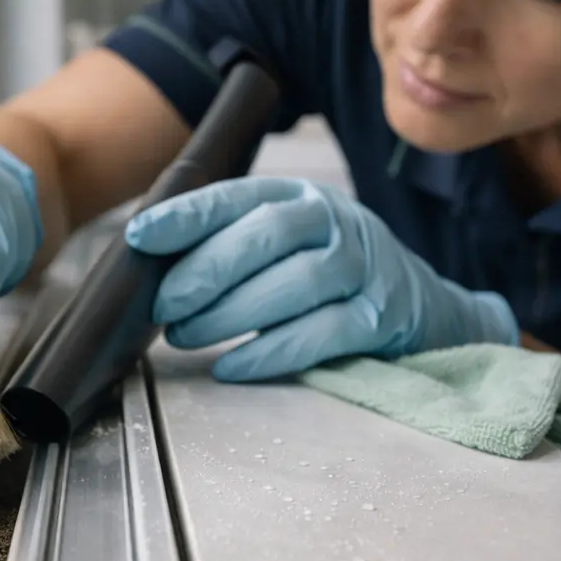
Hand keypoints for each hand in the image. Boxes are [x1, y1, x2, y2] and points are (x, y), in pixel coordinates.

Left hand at [123, 176, 516, 381]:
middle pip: (265, 236)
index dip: (187, 215)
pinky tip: (231, 365)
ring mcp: (364, 267)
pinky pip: (320, 334)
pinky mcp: (381, 317)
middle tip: (163, 304)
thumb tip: (149, 261)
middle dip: (204, 270)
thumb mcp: (287, 239)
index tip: (139, 236)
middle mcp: (336, 221)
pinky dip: (270, 352)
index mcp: (300, 195)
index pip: (238, 196)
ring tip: (185, 335)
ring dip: (229, 314)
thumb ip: (231, 241)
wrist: (421, 306)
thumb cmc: (330, 273)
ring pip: (292, 284)